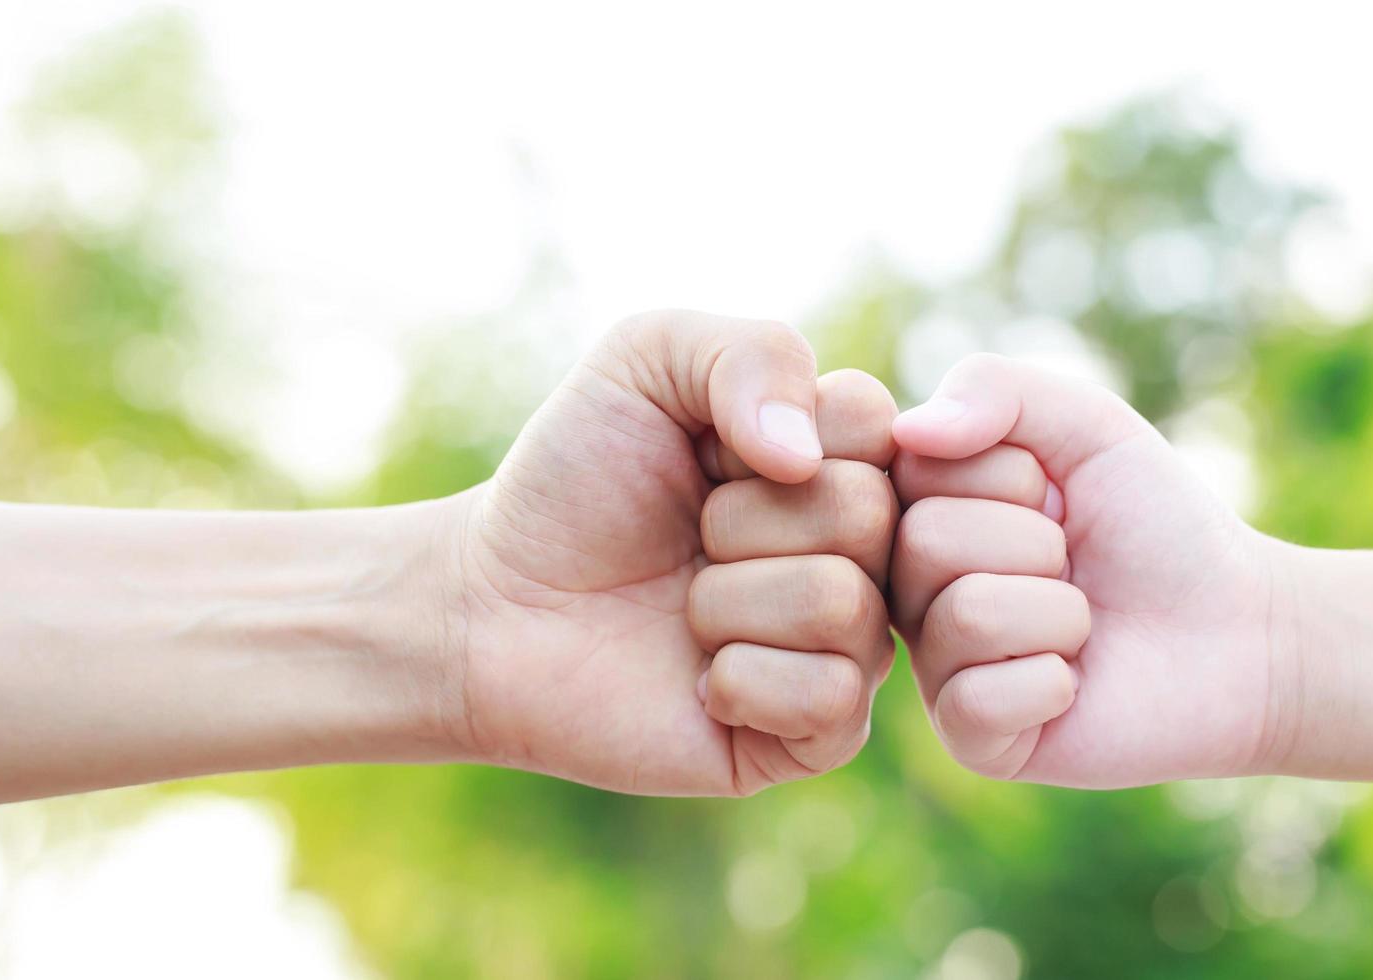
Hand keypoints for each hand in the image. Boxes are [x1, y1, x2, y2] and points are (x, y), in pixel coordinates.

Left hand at [444, 310, 898, 795]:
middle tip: (687, 538)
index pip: (880, 425)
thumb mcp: (647, 359)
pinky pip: (831, 699)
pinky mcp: (815, 736)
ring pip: (844, 606)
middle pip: (868, 515)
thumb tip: (807, 458)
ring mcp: (846, 646)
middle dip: (741, 520)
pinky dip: (740, 680)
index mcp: (841, 461)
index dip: (772, 434)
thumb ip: (751, 353)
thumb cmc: (573, 479)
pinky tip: (698, 678)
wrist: (492, 605)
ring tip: (683, 609)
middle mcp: (863, 553)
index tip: (710, 454)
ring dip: (727, 602)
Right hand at [888, 354, 1295, 785]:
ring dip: (1059, 611)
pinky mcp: (975, 740)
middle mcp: (914, 588)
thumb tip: (909, 430)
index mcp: (925, 509)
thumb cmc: (1161, 526)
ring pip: (966, 614)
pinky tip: (1077, 683)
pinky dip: (1054, 681)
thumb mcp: (1088, 425)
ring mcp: (938, 667)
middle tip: (1076, 566)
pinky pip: (980, 700)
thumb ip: (996, 387)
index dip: (1009, 473)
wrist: (1242, 631)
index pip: (913, 467)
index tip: (1053, 497)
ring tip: (1085, 623)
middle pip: (926, 542)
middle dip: (1035, 543)